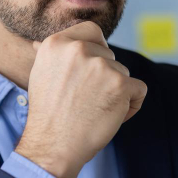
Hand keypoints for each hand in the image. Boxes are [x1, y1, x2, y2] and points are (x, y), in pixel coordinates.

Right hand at [15, 21, 147, 177]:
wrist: (53, 146)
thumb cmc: (48, 115)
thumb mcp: (41, 76)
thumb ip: (52, 57)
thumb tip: (39, 43)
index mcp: (57, 43)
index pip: (92, 31)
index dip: (98, 49)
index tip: (92, 70)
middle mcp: (78, 49)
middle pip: (110, 56)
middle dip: (105, 77)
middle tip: (86, 100)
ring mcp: (101, 66)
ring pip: (123, 73)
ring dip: (116, 93)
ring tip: (94, 111)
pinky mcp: (120, 85)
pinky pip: (139, 90)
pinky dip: (132, 105)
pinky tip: (113, 117)